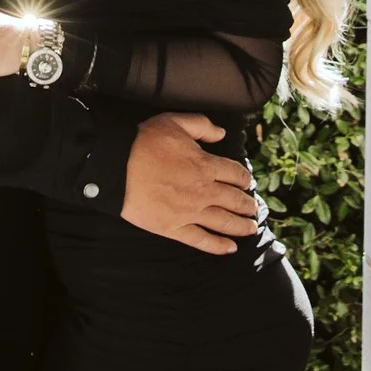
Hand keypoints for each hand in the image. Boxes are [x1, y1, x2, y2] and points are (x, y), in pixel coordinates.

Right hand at [122, 113, 265, 255]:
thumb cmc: (143, 142)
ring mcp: (189, 212)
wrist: (116, 167)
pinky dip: (218, 246)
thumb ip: (202, 125)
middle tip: (254, 209)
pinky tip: (230, 248)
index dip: (245, 179)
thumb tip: (222, 133)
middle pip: (235, 200)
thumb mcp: (174, 122)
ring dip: (242, 226)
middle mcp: (204, 191)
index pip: (236, 174)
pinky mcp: (174, 228)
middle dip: (248, 205)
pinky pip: (201, 240)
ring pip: (224, 222)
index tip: (247, 183)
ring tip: (251, 229)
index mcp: (206, 165)